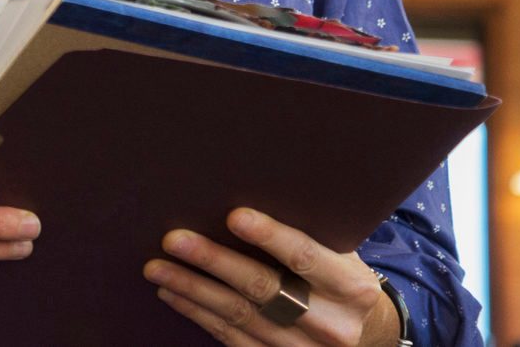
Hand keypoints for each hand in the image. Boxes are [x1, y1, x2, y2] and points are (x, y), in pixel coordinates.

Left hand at [144, 207, 401, 345]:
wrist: (362, 333)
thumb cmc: (337, 277)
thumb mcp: (340, 253)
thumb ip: (309, 230)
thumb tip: (250, 187)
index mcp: (350, 287)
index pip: (305, 257)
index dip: (270, 236)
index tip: (234, 215)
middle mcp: (331, 323)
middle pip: (263, 288)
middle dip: (214, 261)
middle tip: (174, 239)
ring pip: (240, 317)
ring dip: (192, 290)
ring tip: (157, 267)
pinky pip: (232, 339)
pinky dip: (197, 314)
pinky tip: (172, 293)